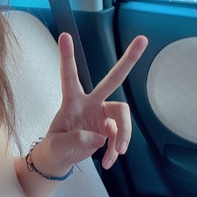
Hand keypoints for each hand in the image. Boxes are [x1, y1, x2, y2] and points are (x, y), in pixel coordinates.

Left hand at [38, 33, 147, 173]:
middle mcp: (90, 102)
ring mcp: (101, 114)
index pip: (69, 75)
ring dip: (123, 134)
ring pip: (123, 115)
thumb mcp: (58, 144)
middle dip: (128, 61)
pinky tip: (109, 161)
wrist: (60, 159)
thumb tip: (99, 137)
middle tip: (142, 40)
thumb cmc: (54, 146)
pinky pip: (121, 135)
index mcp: (71, 100)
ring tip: (117, 151)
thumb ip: (76, 139)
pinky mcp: (108, 127)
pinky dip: (117, 150)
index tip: (64, 35)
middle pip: (112, 80)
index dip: (67, 56)